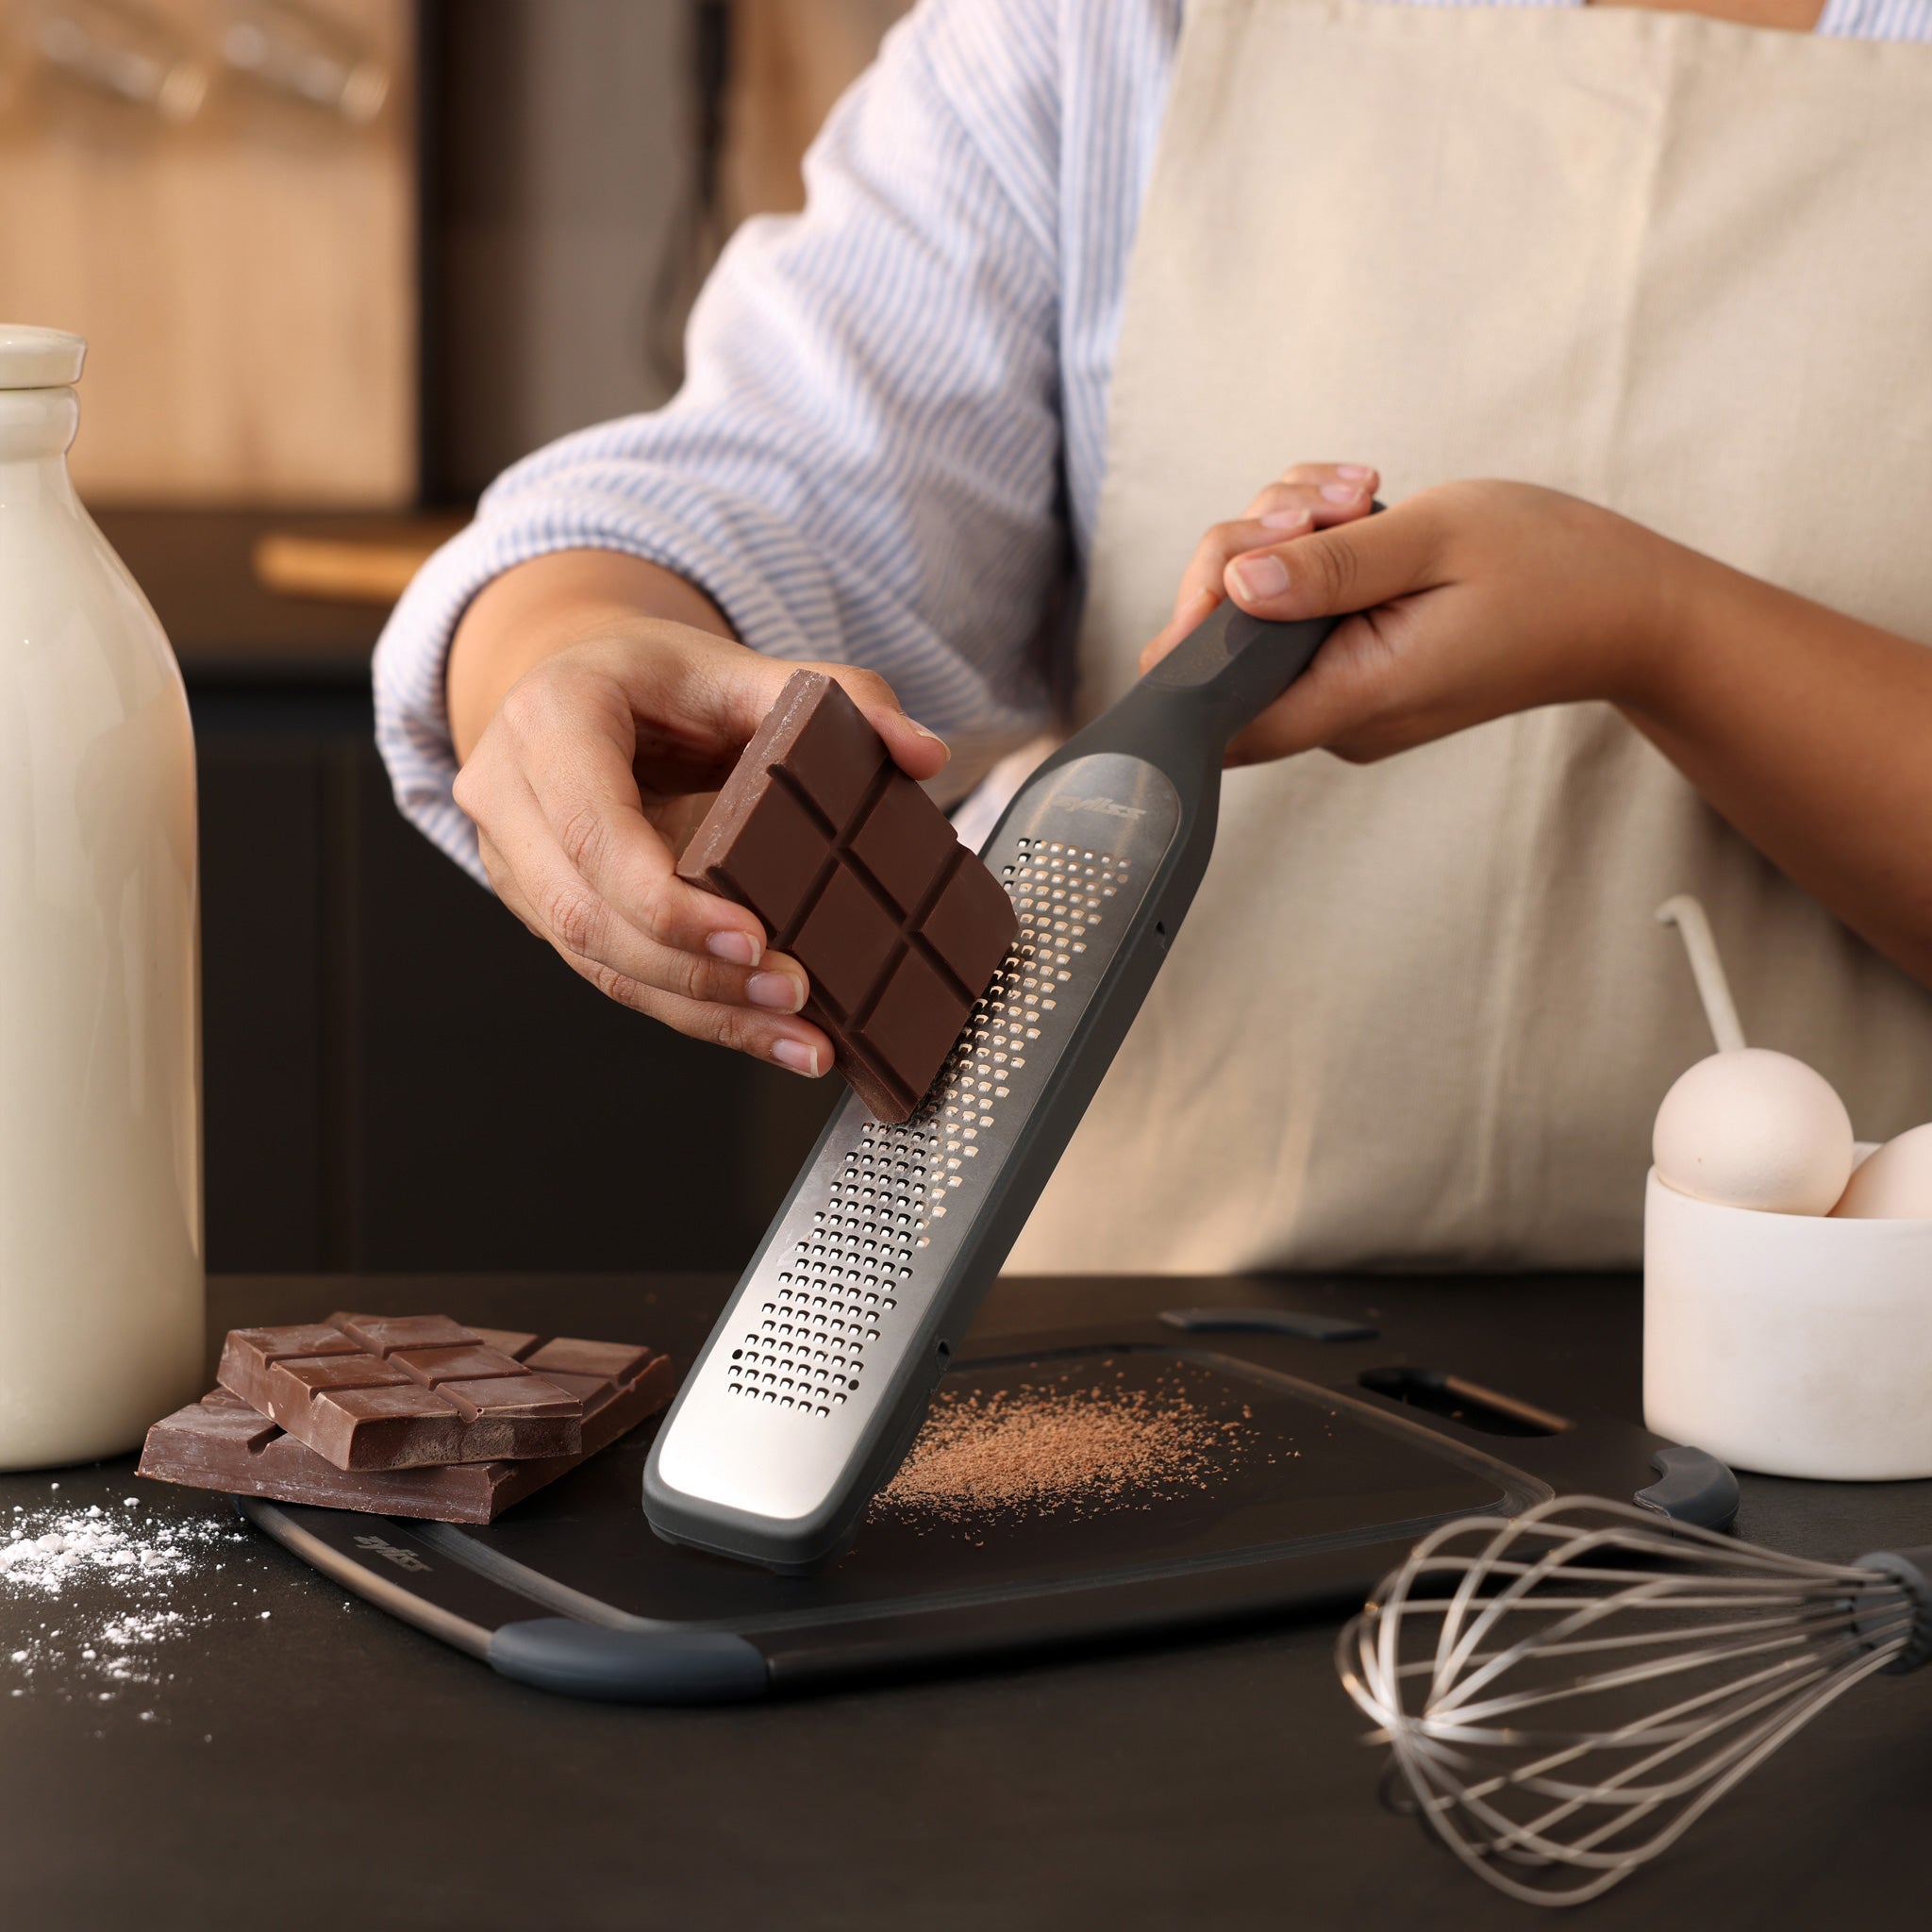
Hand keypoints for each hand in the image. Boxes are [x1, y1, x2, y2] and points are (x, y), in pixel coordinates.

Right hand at [452, 615, 948, 1075]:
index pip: (593, 829)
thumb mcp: (742, 666)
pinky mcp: (546, 912)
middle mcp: (511, 793)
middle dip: (698, 973)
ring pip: (600, 964)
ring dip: (704, 1011)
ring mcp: (517, 862)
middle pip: (590, 915)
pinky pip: (616, 976)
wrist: (584, 690)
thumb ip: (839, 698)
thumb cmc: (658, 680)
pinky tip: (767, 1033)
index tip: (753, 938)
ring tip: (799, 1036)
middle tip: (796, 993)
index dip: (667, 900)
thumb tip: (923, 754)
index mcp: (551, 717)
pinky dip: (696, 1012)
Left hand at [1140, 467, 1674, 764]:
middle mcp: (1339, 714)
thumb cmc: (1552, 570)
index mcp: (1356, 697)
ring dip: (1285, 536)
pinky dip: (1309, 550)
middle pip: (1221, 647)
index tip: (1236, 560)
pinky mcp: (1353, 668)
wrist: (1625, 607)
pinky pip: (1293, 611)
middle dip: (1247, 552)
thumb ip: (1330, 566)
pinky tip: (1358, 512)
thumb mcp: (1436, 540)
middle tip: (1328, 503)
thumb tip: (1236, 585)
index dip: (1192, 637)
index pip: (1218, 713)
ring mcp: (1344, 696)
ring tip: (1361, 496)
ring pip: (1253, 614)